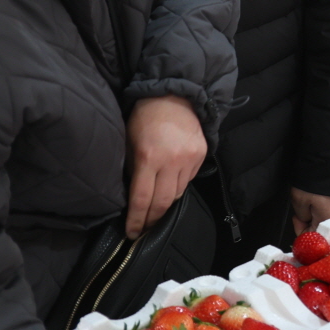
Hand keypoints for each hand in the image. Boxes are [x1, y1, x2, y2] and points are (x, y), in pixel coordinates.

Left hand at [125, 96, 205, 237]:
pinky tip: (169, 183)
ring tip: (155, 209)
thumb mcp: (128, 143)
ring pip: (177, 194)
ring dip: (165, 203)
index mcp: (148, 157)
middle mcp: (171, 160)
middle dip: (152, 219)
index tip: (132, 233)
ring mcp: (189, 158)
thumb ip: (131, 170)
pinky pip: (188, 180)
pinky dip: (177, 185)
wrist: (172, 96)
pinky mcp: (201, 155)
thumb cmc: (144, 118)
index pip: (142, 199)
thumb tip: (131, 198)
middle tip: (144, 229)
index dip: (137, 220)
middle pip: (162, 203)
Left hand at [290, 189, 329, 236]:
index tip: (296, 217)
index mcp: (328, 221)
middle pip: (323, 224)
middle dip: (311, 216)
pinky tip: (327, 189)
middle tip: (304, 202)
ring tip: (315, 193)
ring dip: (322, 206)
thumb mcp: (299, 198)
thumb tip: (305, 219)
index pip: (311, 235)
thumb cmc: (318, 178)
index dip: (299, 227)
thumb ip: (300, 216)